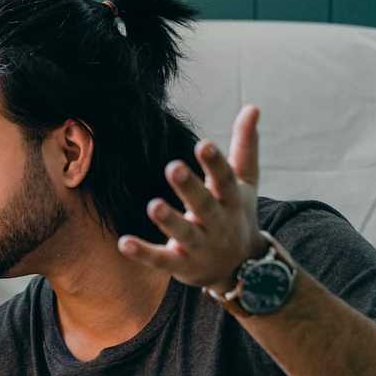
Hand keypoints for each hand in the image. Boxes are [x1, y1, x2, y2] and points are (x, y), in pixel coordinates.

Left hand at [118, 105, 268, 293]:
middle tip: (173, 167)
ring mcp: (199, 246)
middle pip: (204, 205)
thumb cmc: (235, 215)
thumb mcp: (244, 183)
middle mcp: (217, 223)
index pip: (224, 180)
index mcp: (230, 201)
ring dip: (169, 220)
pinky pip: (161, 260)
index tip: (203, 144)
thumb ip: (244, 147)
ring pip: (184, 233)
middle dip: (190, 187)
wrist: (240, 269)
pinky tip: (124, 242)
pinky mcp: (180, 265)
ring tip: (154, 205)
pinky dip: (143, 253)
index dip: (215, 163)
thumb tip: (252, 106)